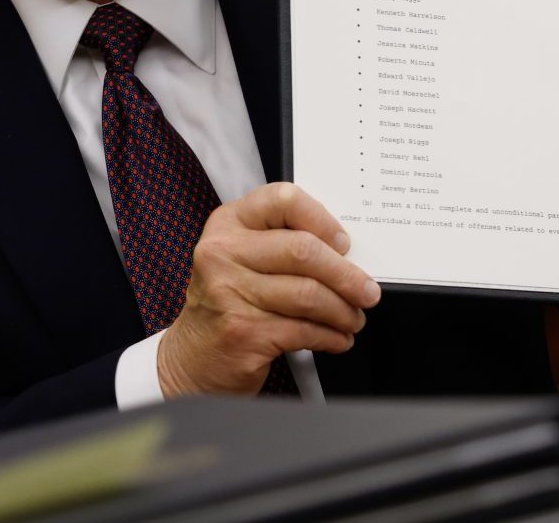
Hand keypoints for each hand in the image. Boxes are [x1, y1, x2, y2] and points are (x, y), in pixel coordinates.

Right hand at [157, 182, 379, 396]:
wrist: (191, 358)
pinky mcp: (243, 332)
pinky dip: (330, 336)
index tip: (345, 244)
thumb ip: (282, 244)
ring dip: (342, 311)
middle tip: (367, 292)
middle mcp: (223, 253)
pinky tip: (337, 339)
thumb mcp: (242, 260)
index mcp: (228, 224)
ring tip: (353, 319)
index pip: (283, 200)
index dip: (322, 220)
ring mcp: (229, 293)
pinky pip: (303, 330)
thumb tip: (345, 253)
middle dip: (346, 275)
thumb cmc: (228, 304)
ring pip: (308, 295)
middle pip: (303, 251)